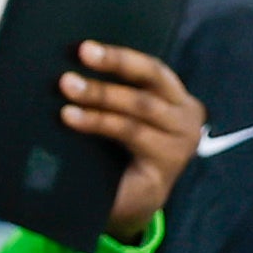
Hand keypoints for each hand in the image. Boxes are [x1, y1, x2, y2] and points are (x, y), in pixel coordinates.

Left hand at [62, 42, 205, 243]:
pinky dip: (98, 122)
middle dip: (114, 64)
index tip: (85, 47)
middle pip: (150, 81)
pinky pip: (130, 133)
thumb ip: (109, 94)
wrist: (127, 205)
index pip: (150, 68)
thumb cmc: (117, 153)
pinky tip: (71, 117)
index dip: (119, 55)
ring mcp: (181, 142)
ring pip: (138, 107)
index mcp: (175, 98)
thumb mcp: (117, 117)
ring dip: (100, 95)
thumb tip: (70, 66)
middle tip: (80, 55)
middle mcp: (186, 117)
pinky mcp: (167, 165)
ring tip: (67, 87)